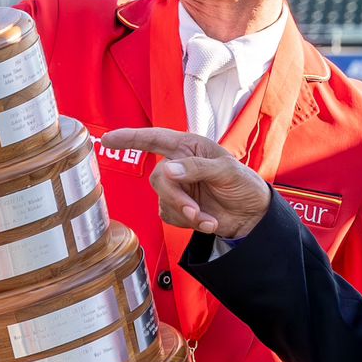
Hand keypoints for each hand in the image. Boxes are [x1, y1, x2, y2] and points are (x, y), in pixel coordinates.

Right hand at [98, 127, 270, 238]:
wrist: (253, 215)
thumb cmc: (245, 184)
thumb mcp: (226, 170)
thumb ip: (196, 168)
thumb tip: (167, 170)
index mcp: (189, 147)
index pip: (154, 138)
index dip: (129, 138)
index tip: (108, 140)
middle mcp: (180, 165)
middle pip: (158, 178)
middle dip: (175, 197)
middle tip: (193, 210)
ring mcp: (178, 188)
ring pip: (163, 201)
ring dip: (185, 213)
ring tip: (208, 219)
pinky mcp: (179, 209)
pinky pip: (170, 216)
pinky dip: (188, 223)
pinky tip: (207, 222)